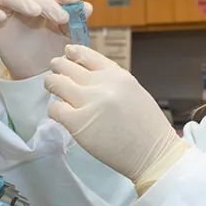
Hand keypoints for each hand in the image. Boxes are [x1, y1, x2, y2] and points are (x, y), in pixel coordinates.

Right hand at [0, 0, 93, 79]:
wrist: (38, 74)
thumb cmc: (54, 51)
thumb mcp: (70, 38)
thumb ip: (77, 22)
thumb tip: (87, 7)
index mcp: (44, 3)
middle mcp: (24, 3)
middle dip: (48, 2)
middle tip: (62, 17)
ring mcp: (6, 12)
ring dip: (21, 0)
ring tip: (35, 11)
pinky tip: (0, 17)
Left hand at [45, 45, 182, 182]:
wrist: (153, 153)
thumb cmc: (148, 129)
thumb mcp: (135, 92)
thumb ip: (113, 83)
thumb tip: (88, 79)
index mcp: (118, 75)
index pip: (88, 56)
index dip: (74, 52)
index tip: (67, 52)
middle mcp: (101, 84)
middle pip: (68, 67)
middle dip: (58, 68)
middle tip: (55, 74)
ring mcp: (88, 102)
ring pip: (56, 83)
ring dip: (52, 84)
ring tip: (53, 89)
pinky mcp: (77, 122)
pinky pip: (55, 109)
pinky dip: (54, 110)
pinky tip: (60, 114)